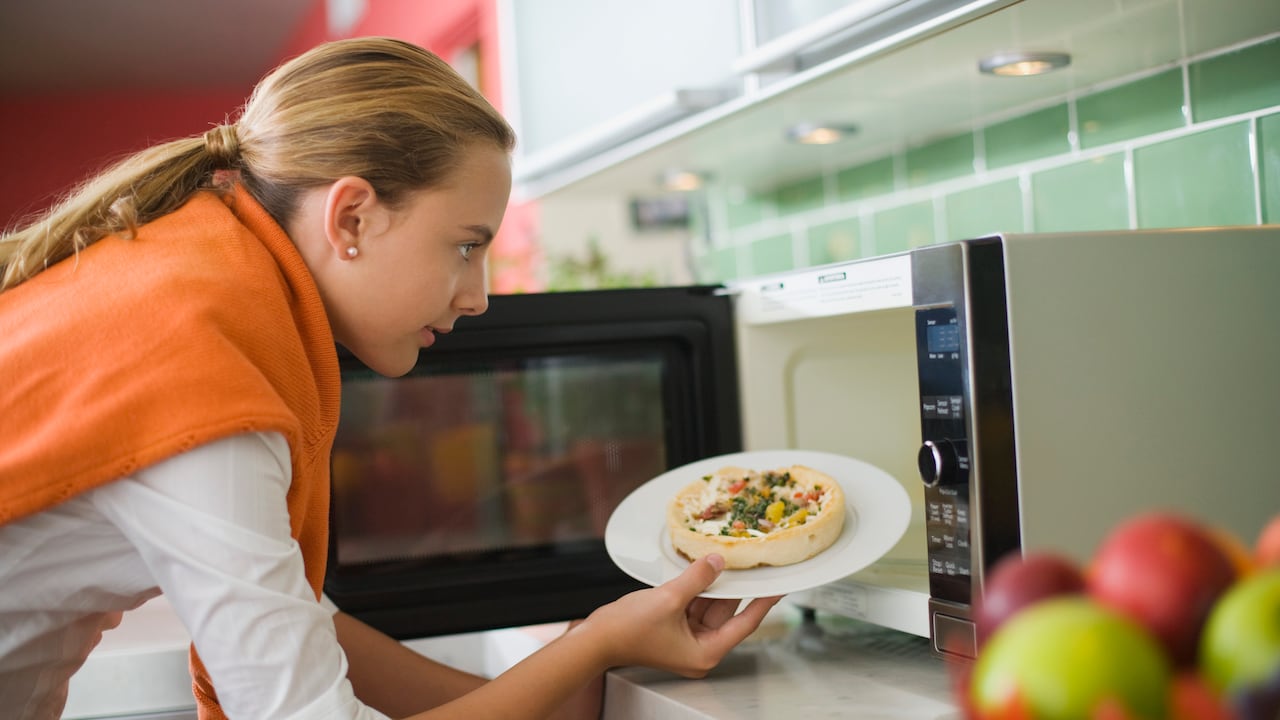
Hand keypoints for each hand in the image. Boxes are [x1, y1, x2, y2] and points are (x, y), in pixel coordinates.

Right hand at [579, 554, 782, 677]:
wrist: (596, 638)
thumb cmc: (628, 631)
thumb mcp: (670, 598)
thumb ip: (698, 578)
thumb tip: (717, 562)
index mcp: (706, 651)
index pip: (745, 623)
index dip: (763, 602)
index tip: (779, 586)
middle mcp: (699, 648)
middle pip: (726, 612)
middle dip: (733, 585)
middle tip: (750, 562)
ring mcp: (686, 638)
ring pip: (709, 605)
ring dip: (713, 584)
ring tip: (724, 559)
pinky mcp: (673, 627)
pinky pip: (693, 604)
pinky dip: (696, 587)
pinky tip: (701, 568)